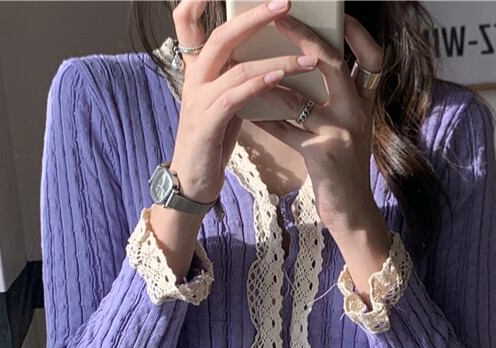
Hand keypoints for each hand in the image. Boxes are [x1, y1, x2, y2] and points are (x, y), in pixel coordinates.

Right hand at [167, 0, 319, 209]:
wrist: (192, 181)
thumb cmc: (212, 141)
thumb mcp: (224, 102)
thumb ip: (238, 78)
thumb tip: (267, 60)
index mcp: (196, 70)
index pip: (187, 21)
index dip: (198, 0)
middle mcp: (194, 78)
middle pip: (220, 35)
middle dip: (253, 16)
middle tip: (284, 2)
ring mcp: (198, 100)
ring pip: (236, 66)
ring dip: (275, 58)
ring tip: (308, 57)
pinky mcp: (207, 123)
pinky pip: (236, 96)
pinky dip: (259, 84)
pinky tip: (280, 77)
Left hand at [249, 11, 384, 236]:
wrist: (353, 212)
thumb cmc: (343, 170)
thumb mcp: (346, 131)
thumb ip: (333, 102)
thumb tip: (298, 70)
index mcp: (365, 103)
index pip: (372, 56)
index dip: (357, 32)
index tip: (340, 13)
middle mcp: (358, 112)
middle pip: (331, 63)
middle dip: (302, 37)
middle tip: (276, 18)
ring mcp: (342, 132)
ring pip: (299, 97)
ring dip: (268, 81)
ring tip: (245, 67)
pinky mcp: (324, 154)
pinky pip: (285, 129)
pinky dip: (264, 120)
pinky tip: (248, 113)